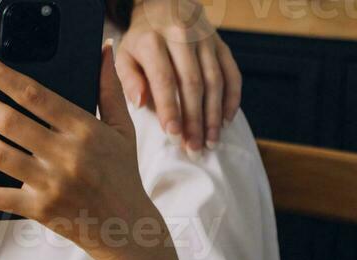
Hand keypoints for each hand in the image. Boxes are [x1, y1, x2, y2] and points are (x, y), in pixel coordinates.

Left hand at [0, 45, 161, 259]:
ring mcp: (50, 184)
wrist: (125, 228)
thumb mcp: (123, 129)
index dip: (0, 74)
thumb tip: (104, 49)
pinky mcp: (39, 210)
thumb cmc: (122, 175)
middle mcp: (65, 154)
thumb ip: (109, 88)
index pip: (34, 94)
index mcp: (84, 129)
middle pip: (8, 121)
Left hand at [116, 0, 241, 151]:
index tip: (173, 136)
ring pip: (214, 80)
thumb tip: (140, 102)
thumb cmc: (141, 40)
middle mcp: (182, 36)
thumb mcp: (125, 56)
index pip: (165, 80)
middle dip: (194, 120)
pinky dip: (232, 98)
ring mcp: (205, 39)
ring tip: (211, 142)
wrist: (165, 5)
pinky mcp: (221, 43)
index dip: (170, 109)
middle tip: (193, 148)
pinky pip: (231, 72)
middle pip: (192, 84)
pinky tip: (226, 120)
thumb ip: (129, 79)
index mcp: (153, 41)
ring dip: (214, 115)